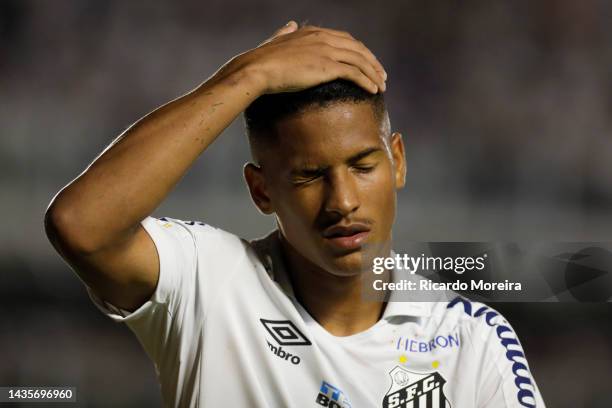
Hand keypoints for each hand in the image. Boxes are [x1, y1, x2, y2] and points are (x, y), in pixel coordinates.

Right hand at [227, 21, 386, 94]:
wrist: (257, 68)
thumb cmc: (262, 60)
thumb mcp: (276, 40)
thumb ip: (285, 33)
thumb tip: (290, 25)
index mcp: (313, 32)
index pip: (345, 39)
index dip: (360, 51)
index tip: (367, 62)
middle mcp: (323, 38)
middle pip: (358, 49)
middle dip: (372, 62)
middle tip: (381, 75)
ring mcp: (326, 51)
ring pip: (360, 61)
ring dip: (374, 74)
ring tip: (381, 86)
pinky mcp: (327, 67)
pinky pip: (355, 73)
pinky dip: (367, 81)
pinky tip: (374, 91)